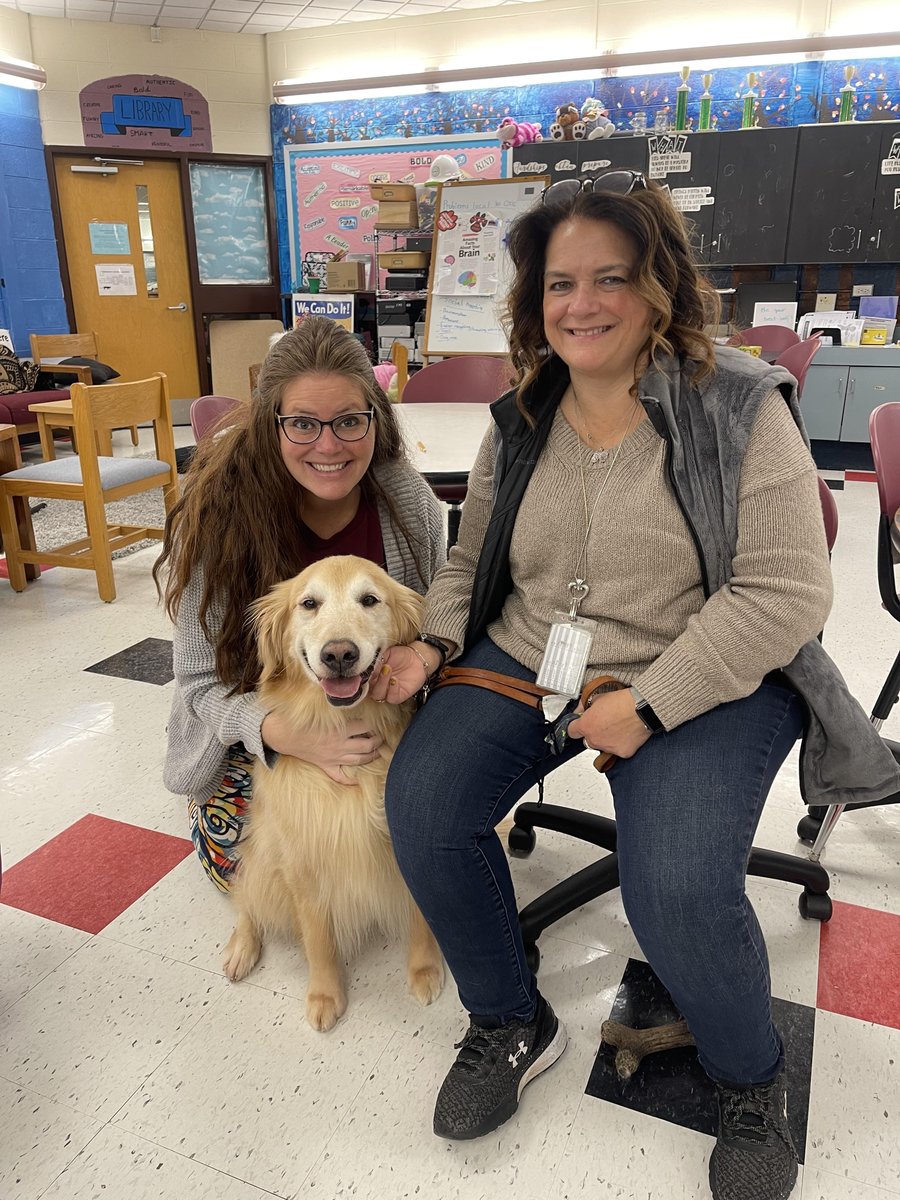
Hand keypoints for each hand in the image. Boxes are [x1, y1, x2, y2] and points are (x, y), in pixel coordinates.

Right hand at [260, 711, 383, 785]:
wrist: (283, 734)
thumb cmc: (301, 719)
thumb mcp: (321, 711)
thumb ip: (337, 709)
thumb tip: (351, 700)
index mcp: (339, 730)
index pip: (365, 727)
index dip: (375, 725)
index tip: (379, 722)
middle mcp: (339, 745)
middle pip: (367, 745)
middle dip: (378, 742)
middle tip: (382, 738)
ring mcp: (333, 757)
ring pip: (358, 760)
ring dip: (371, 756)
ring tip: (378, 752)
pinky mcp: (325, 765)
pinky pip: (339, 775)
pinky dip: (349, 780)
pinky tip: (358, 781)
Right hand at [367, 642, 439, 704]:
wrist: (416, 658)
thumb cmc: (399, 655)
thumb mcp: (385, 654)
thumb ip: (375, 661)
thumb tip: (365, 666)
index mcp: (370, 676)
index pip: (360, 680)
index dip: (360, 677)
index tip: (362, 669)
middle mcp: (376, 686)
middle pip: (367, 689)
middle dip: (371, 680)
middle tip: (379, 667)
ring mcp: (386, 692)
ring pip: (377, 695)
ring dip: (381, 683)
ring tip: (388, 670)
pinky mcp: (398, 696)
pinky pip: (391, 697)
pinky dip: (392, 689)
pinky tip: (394, 680)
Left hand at [567, 687, 651, 759]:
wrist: (643, 708)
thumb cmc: (622, 701)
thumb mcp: (598, 697)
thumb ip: (585, 706)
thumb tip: (580, 709)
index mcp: (586, 726)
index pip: (572, 731)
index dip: (576, 726)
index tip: (580, 724)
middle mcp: (594, 740)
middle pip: (588, 740)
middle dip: (593, 733)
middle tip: (604, 723)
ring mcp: (608, 748)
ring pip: (603, 746)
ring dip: (607, 739)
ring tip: (619, 726)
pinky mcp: (622, 753)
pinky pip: (618, 750)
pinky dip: (621, 743)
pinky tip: (627, 732)